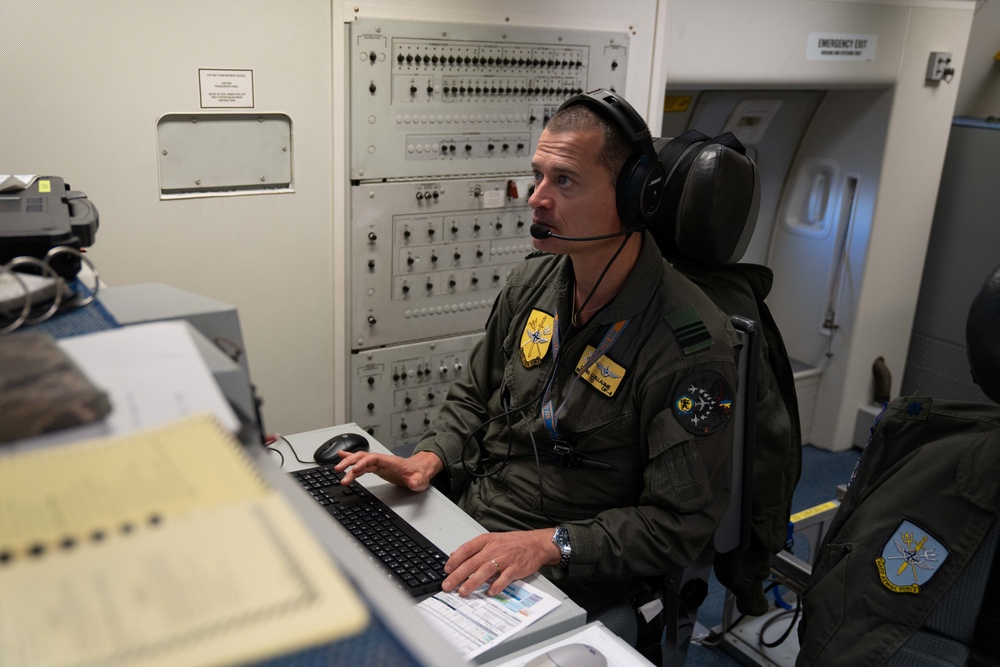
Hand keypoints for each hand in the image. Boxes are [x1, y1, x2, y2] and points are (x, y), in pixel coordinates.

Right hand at [334, 450, 442, 490]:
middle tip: (339, 469)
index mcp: (391, 462)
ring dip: (348, 464)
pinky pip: (362, 464)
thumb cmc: (419, 473)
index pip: (374, 458)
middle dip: (350, 462)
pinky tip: (342, 460)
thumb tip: (414, 483)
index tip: (354, 469)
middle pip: (363, 457)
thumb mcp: (421, 479)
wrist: (419, 470)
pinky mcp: (377, 468)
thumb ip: (417, 481)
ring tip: (337, 469)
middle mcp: (383, 461)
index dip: (363, 462)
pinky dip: (351, 463)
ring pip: (360, 460)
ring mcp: (379, 464)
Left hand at [442, 529, 560, 596]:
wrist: (536, 544)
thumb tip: (454, 556)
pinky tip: (489, 593)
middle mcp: (494, 549)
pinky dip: (496, 586)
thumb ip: (474, 549)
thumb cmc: (514, 543)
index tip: (446, 570)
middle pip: (472, 562)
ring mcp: (505, 559)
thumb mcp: (492, 540)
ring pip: (485, 570)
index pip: (466, 549)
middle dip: (457, 575)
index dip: (455, 560)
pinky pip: (504, 578)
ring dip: (472, 582)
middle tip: (447, 586)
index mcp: (487, 540)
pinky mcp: (515, 568)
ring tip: (462, 592)